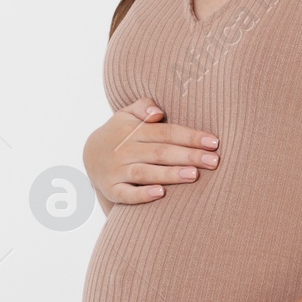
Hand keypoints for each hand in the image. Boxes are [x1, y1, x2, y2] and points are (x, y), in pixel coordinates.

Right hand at [82, 97, 219, 208]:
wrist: (88, 156)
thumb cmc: (119, 134)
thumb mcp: (126, 114)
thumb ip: (143, 106)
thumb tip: (157, 113)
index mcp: (132, 130)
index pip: (166, 132)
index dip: (190, 137)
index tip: (214, 142)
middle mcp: (124, 150)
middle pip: (160, 152)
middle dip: (188, 156)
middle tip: (213, 161)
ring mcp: (117, 171)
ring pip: (145, 172)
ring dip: (170, 174)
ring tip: (194, 175)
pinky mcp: (111, 189)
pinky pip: (126, 194)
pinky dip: (142, 194)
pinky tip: (160, 193)